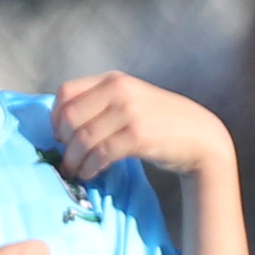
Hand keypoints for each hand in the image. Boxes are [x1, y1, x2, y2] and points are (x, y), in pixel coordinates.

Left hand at [52, 72, 231, 183]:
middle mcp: (118, 90)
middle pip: (69, 117)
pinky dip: (89, 168)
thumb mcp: (130, 100)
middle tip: (67, 158)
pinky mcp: (137, 135)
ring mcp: (128, 112)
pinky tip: (90, 174)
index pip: (65, 92)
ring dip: (73, 161)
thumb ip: (101, 103)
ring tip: (75, 172)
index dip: (55, 117)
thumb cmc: (161, 122)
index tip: (60, 136)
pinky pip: (100, 154)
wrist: (199, 136)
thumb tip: (63, 125)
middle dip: (63, 142)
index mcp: (113, 79)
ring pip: (82, 139)